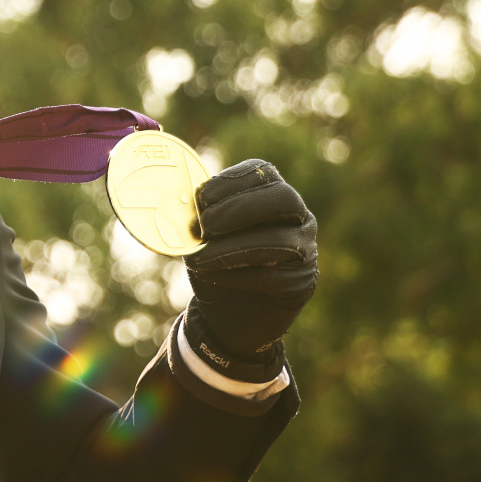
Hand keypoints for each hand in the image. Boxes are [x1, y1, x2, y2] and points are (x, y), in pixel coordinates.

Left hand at [183, 159, 317, 378]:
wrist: (228, 309)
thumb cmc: (214, 259)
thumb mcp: (200, 234)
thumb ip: (196, 216)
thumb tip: (174, 202)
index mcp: (270, 192)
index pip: (261, 172)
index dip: (232, 181)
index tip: (202, 197)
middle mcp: (297, 216)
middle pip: (284, 198)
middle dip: (242, 208)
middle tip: (207, 224)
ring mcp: (306, 248)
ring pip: (280, 240)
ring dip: (233, 248)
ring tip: (200, 257)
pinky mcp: (303, 283)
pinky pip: (276, 277)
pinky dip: (239, 275)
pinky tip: (213, 274)